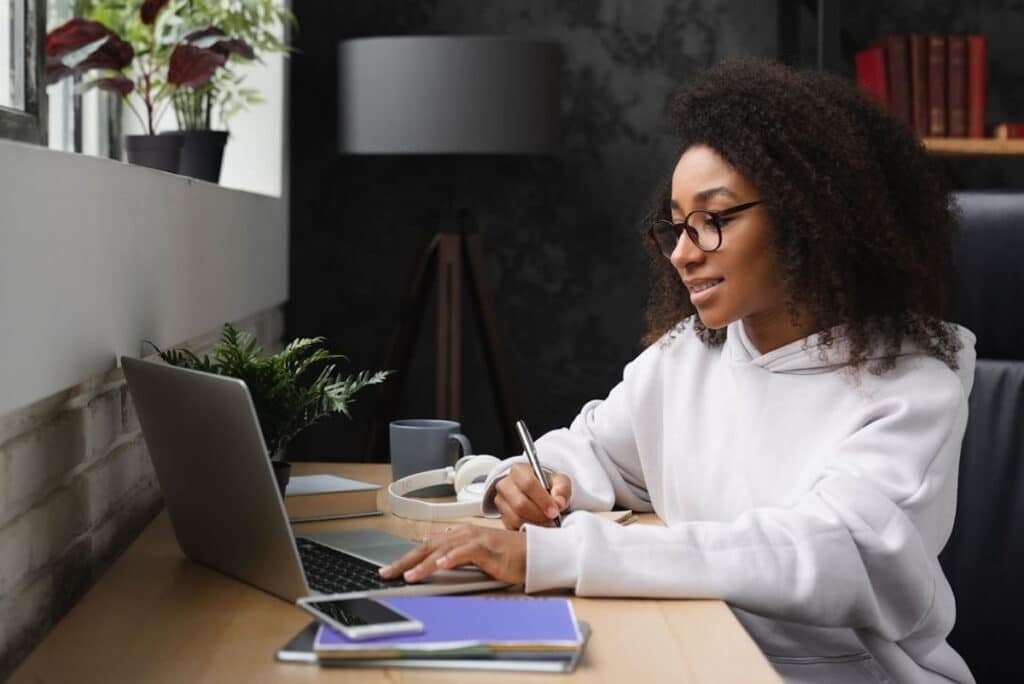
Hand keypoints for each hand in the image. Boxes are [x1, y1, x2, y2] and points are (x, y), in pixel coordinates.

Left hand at [379, 525, 526, 584]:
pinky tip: (439, 566)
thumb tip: (433, 553)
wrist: (531, 553)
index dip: (406, 558)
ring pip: (442, 551)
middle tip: (387, 573)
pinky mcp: (486, 548)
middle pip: (428, 548)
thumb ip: (454, 552)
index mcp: (458, 535)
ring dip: (423, 564)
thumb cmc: (506, 555)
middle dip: (405, 561)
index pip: (426, 547)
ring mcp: (474, 540)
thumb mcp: (474, 554)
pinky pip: (465, 553)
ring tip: (408, 575)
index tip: (390, 570)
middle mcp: (463, 534)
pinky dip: (451, 559)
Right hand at [494, 463, 571, 529]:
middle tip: (552, 518)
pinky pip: (514, 528)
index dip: (543, 500)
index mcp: (518, 471)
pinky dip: (528, 529)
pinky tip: (538, 524)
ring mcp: (501, 502)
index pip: (528, 484)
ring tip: (547, 521)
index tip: (555, 510)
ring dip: (535, 523)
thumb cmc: (547, 485)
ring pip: (516, 518)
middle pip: (520, 504)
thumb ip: (562, 489)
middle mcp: (505, 485)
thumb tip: (559, 502)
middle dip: (539, 514)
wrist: (537, 492)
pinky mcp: (502, 517)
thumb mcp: (559, 482)